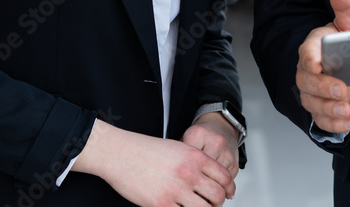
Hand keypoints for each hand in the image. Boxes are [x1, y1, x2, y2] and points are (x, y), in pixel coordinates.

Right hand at [73, 119, 234, 205]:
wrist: (120, 153)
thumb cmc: (145, 150)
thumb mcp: (178, 148)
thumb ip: (195, 162)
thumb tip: (209, 178)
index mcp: (195, 156)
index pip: (224, 177)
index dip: (229, 188)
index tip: (228, 193)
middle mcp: (189, 173)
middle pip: (217, 196)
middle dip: (217, 203)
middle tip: (213, 204)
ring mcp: (175, 190)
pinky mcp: (161, 204)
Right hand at [295, 0, 349, 133]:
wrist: (345, 61)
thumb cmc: (344, 40)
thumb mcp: (349, 22)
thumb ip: (344, 5)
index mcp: (313, 46)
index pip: (307, 52)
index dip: (310, 59)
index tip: (318, 64)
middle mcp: (307, 70)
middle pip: (307, 82)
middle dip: (323, 88)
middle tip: (341, 90)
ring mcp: (312, 91)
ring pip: (312, 103)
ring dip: (329, 109)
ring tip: (347, 110)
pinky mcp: (320, 108)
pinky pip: (322, 120)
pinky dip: (336, 125)